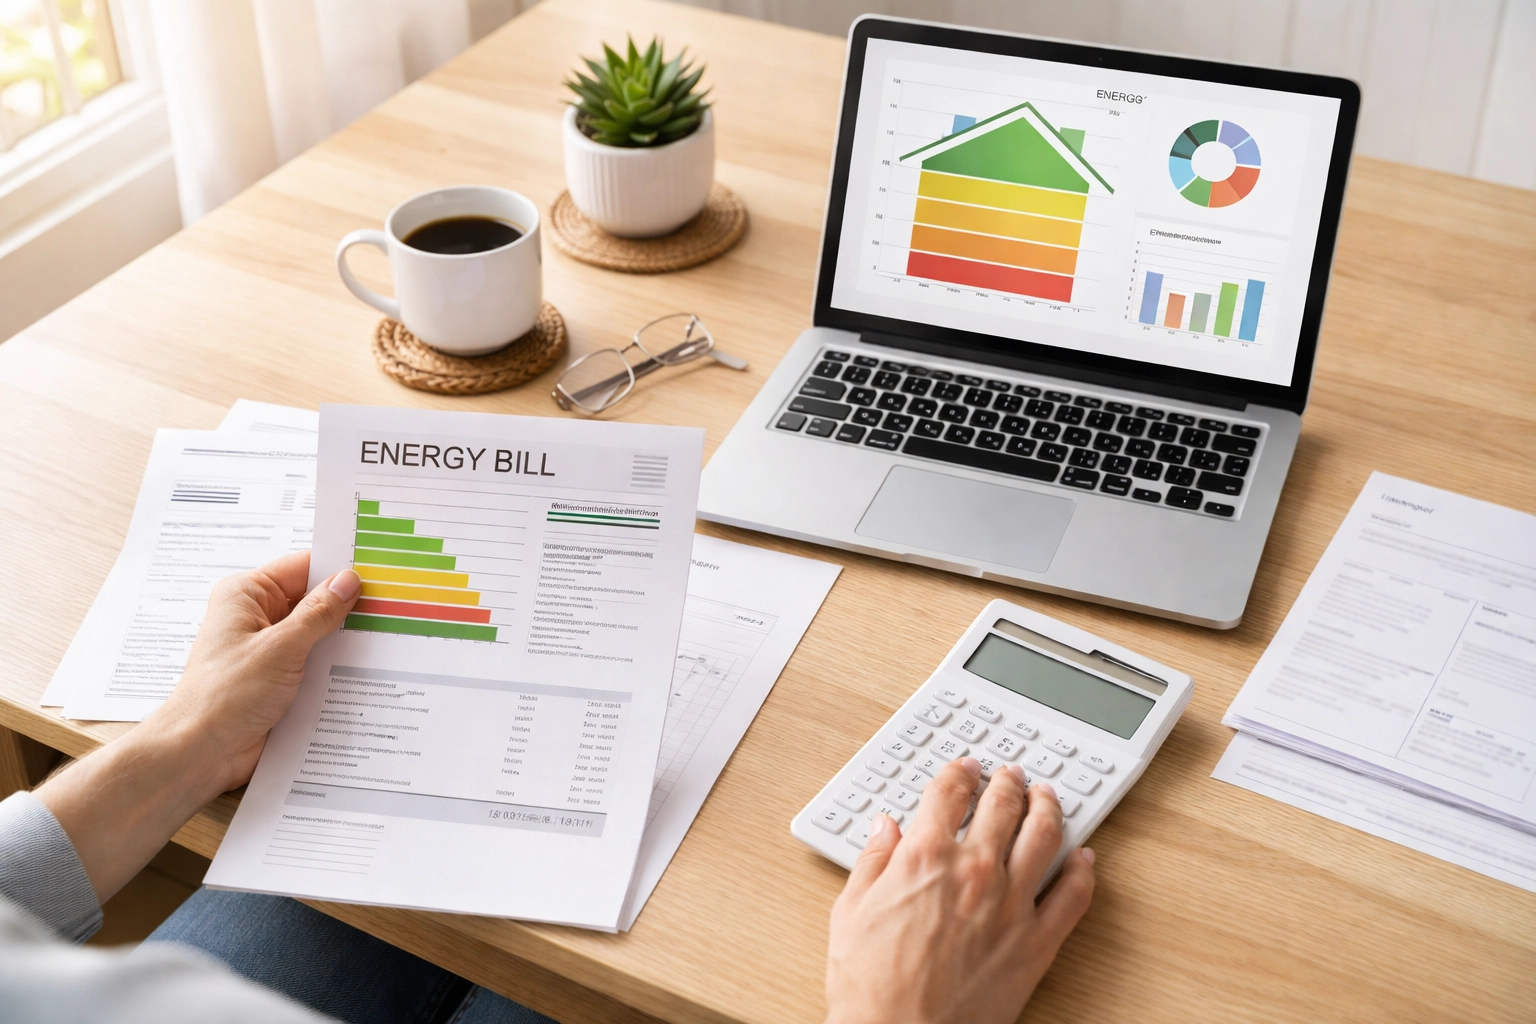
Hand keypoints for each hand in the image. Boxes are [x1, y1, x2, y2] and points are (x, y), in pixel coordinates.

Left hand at [36, 553, 358, 901]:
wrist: (200, 753)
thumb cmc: (225, 696)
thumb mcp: (280, 649)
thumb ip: (318, 613)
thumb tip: (349, 581)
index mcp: (247, 595)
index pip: (304, 567)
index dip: (340, 568)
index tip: (381, 572)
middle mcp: (257, 616)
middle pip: (314, 599)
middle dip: (349, 607)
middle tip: (395, 607)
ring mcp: (269, 648)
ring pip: (319, 633)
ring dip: (345, 640)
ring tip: (392, 636)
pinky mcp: (279, 678)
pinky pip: (316, 662)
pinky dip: (337, 665)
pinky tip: (370, 668)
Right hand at [824, 758, 1095, 1023]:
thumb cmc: (871, 987)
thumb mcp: (850, 912)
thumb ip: (872, 862)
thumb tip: (883, 830)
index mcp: (925, 857)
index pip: (948, 793)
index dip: (958, 773)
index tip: (965, 768)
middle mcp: (974, 871)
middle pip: (1002, 805)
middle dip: (1007, 782)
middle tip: (1010, 775)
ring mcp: (1011, 905)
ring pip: (1044, 836)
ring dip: (1048, 808)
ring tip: (1047, 798)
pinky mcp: (1037, 943)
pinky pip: (1074, 896)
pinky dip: (1083, 870)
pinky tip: (1084, 857)